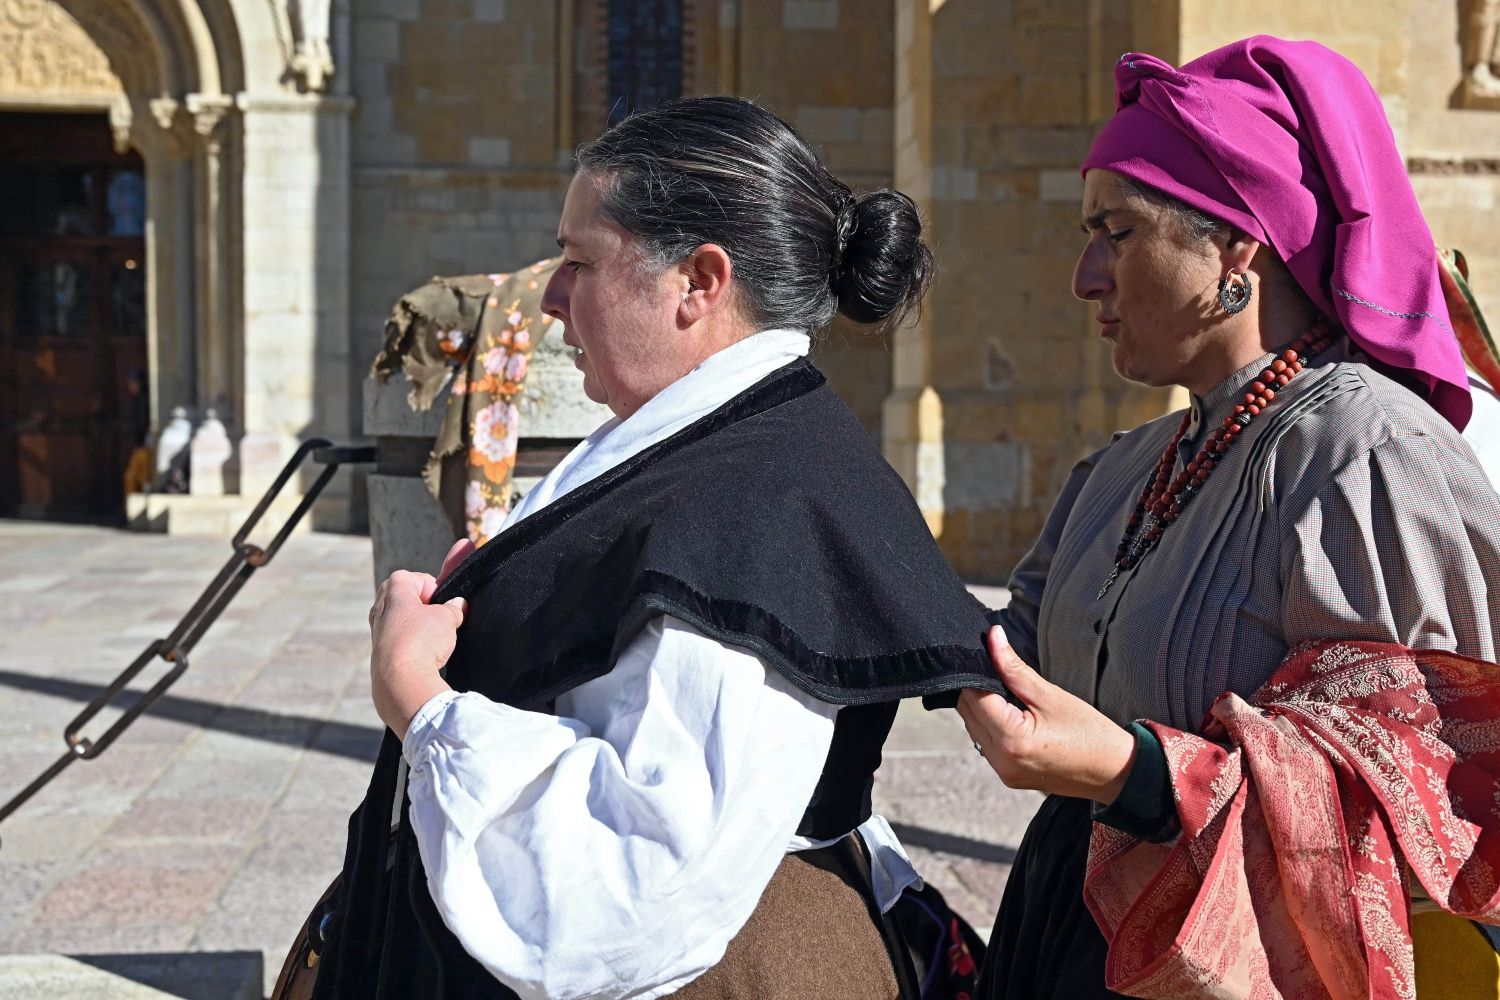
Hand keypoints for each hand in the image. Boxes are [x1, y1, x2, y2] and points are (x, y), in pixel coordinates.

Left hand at [368, 538, 474, 738]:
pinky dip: (409, 644)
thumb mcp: (447, 619)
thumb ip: (453, 608)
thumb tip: (458, 605)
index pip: (409, 577)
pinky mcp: (379, 654)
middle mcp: (380, 609)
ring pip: (397, 620)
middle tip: (437, 617)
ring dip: (415, 626)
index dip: (429, 586)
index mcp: (394, 592)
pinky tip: (422, 655)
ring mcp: (377, 632)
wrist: (401, 681)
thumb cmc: (421, 642)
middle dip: (421, 605)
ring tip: (432, 638)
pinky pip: (395, 640)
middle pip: (401, 597)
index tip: (441, 600)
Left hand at [957, 627, 1135, 803]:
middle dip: (978, 688)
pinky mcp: (1009, 776)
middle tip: (1002, 672)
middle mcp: (1001, 761)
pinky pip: (986, 743)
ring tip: (1011, 695)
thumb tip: (992, 637)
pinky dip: (991, 725)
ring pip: (973, 728)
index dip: (977, 671)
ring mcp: (1004, 772)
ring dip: (983, 707)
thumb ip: (1014, 667)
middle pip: (968, 712)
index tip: (988, 654)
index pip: (972, 696)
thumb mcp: (1051, 695)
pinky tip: (1013, 715)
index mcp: (1012, 740)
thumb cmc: (1090, 733)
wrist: (1116, 771)